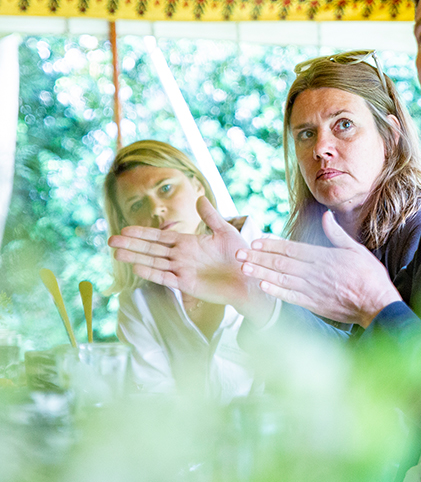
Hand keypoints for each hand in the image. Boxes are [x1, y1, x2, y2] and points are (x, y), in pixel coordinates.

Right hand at [109, 198, 275, 324]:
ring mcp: (183, 270)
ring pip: (154, 261)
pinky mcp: (187, 284)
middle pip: (152, 248)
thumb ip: (211, 217)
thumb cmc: (239, 256)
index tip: (125, 228)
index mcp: (189, 243)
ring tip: (116, 252)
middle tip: (110, 239)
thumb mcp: (225, 231)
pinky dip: (152, 272)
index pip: (160, 237)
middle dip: (132, 243)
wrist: (249, 278)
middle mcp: (182, 256)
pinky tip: (137, 267)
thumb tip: (200, 198)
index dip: (143, 233)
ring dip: (136, 256)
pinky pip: (166, 276)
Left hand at [236, 210, 401, 327]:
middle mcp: (314, 272)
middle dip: (259, 256)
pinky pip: (291, 297)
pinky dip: (275, 291)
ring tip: (244, 267)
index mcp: (323, 256)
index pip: (292, 248)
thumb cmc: (369, 276)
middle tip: (239, 252)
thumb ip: (337, 234)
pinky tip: (262, 286)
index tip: (256, 240)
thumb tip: (326, 216)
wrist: (377, 304)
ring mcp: (313, 289)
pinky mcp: (314, 304)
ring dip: (261, 272)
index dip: (272, 244)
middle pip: (281, 262)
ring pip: (281, 278)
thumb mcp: (355, 249)